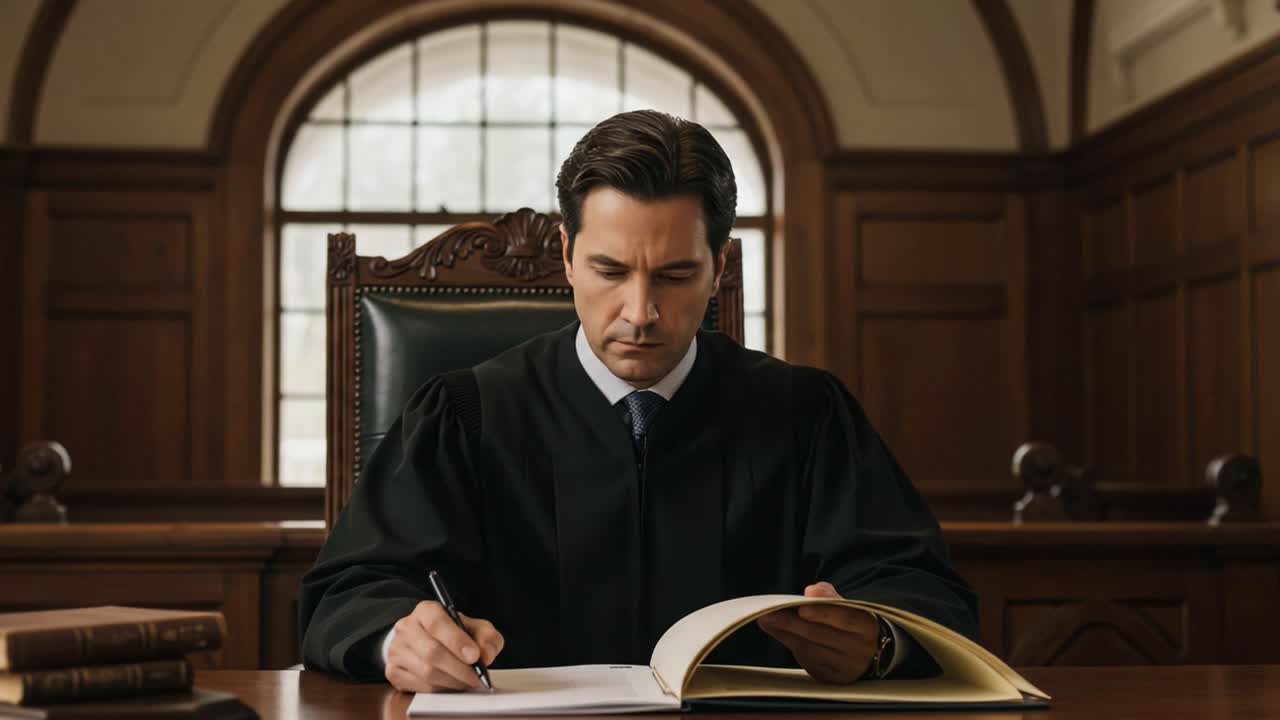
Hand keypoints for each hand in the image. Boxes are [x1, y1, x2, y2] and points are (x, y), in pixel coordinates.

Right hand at [384, 601, 504, 692]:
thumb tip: (486, 655)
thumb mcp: (475, 627)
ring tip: (468, 682)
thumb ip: (487, 637)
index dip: (457, 641)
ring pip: (426, 672)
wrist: (425, 640)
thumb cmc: (453, 633)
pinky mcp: (393, 671)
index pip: (437, 623)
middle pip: (432, 652)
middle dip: (459, 668)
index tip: (475, 656)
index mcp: (426, 610)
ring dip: (452, 681)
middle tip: (477, 677)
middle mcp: (406, 627)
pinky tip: (451, 684)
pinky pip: (419, 686)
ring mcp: (397, 650)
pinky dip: (440, 688)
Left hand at [756, 582, 879, 683]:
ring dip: (786, 634)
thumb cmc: (852, 622)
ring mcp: (845, 667)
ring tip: (766, 620)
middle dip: (791, 623)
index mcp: (866, 627)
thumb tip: (810, 592)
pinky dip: (792, 646)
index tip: (801, 607)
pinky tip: (781, 634)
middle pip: (820, 635)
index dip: (822, 612)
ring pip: (810, 650)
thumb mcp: (848, 606)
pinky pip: (808, 662)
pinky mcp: (832, 679)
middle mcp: (859, 650)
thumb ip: (829, 596)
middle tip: (768, 613)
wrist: (869, 652)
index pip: (844, 617)